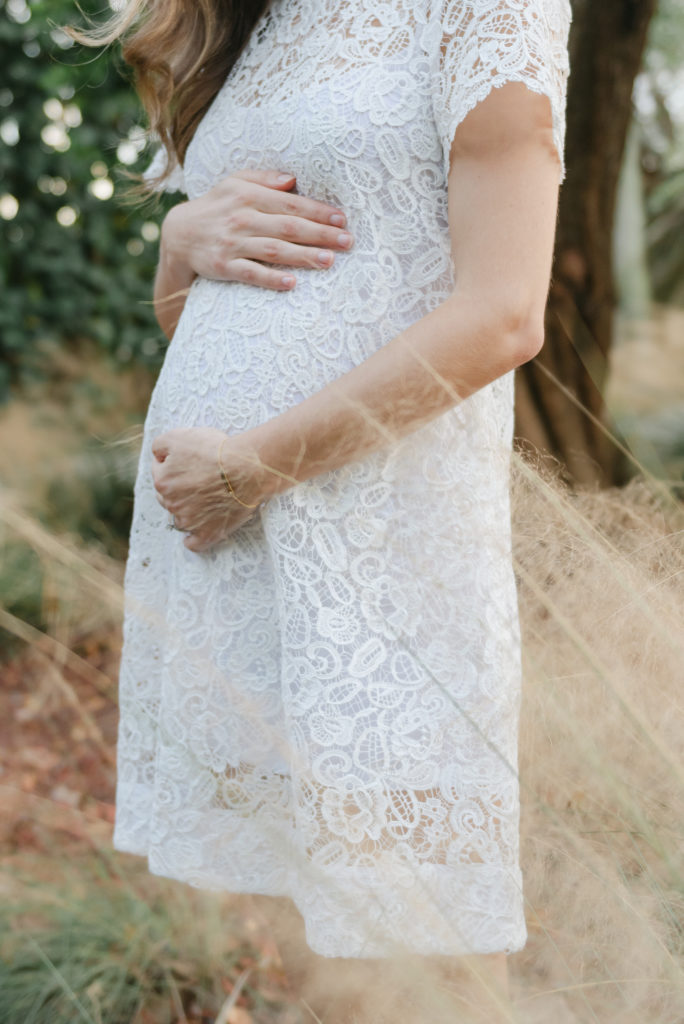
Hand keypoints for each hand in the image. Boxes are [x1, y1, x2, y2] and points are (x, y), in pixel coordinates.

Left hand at [150, 427, 271, 552]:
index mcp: (162, 481)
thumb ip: (159, 445)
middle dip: (178, 488)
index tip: (189, 461)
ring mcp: (189, 521)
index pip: (159, 471)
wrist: (246, 470)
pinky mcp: (207, 533)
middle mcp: (171, 504)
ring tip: (203, 502)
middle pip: (167, 496)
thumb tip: (157, 456)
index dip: (174, 463)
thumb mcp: (180, 437)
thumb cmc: (215, 451)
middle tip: (198, 479)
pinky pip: (194, 543)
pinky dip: (193, 540)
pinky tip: (196, 534)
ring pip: (179, 518)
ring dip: (186, 511)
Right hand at [160, 168, 353, 291]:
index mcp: (247, 195)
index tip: (342, 219)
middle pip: (287, 227)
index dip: (318, 211)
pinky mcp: (223, 266)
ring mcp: (232, 244)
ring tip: (328, 261)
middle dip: (320, 234)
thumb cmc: (216, 207)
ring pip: (273, 250)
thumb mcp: (234, 183)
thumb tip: (293, 179)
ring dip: (303, 256)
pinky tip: (292, 283)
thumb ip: (264, 179)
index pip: (290, 203)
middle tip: (347, 241)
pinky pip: (251, 274)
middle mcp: (241, 218)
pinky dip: (271, 279)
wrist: (179, 235)